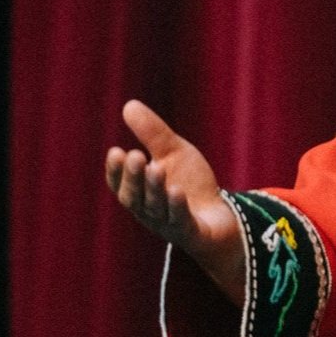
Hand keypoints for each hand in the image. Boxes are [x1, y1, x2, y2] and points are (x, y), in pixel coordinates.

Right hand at [104, 100, 245, 301]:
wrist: (219, 216)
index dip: (116, 171)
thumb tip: (129, 105)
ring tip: (156, 168)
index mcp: (139, 193)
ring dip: (155, 188)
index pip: (120, 184)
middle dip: (134, 177)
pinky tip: (176, 191)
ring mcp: (168, 223)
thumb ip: (152, 133)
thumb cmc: (189, 183)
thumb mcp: (172, 152)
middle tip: (135, 156)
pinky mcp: (190, 232)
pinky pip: (181, 221)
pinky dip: (177, 206)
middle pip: (135, 197)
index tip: (116, 152)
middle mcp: (148, 211)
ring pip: (157, 208)